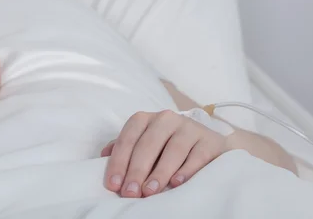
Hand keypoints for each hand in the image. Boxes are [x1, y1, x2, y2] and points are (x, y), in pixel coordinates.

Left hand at [101, 110, 227, 197]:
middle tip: (130, 193)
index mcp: (146, 119)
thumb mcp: (145, 144)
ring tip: (149, 191)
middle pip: (149, 143)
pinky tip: (177, 183)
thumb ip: (126, 147)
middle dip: (137, 170)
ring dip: (160, 172)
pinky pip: (197, 155)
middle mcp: (167, 119)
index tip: (113, 185)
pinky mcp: (209, 141)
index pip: (129, 137)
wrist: (208, 145)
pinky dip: (186, 170)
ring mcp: (189, 128)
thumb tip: (103, 155)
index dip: (119, 161)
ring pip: (173, 149)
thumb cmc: (168, 146)